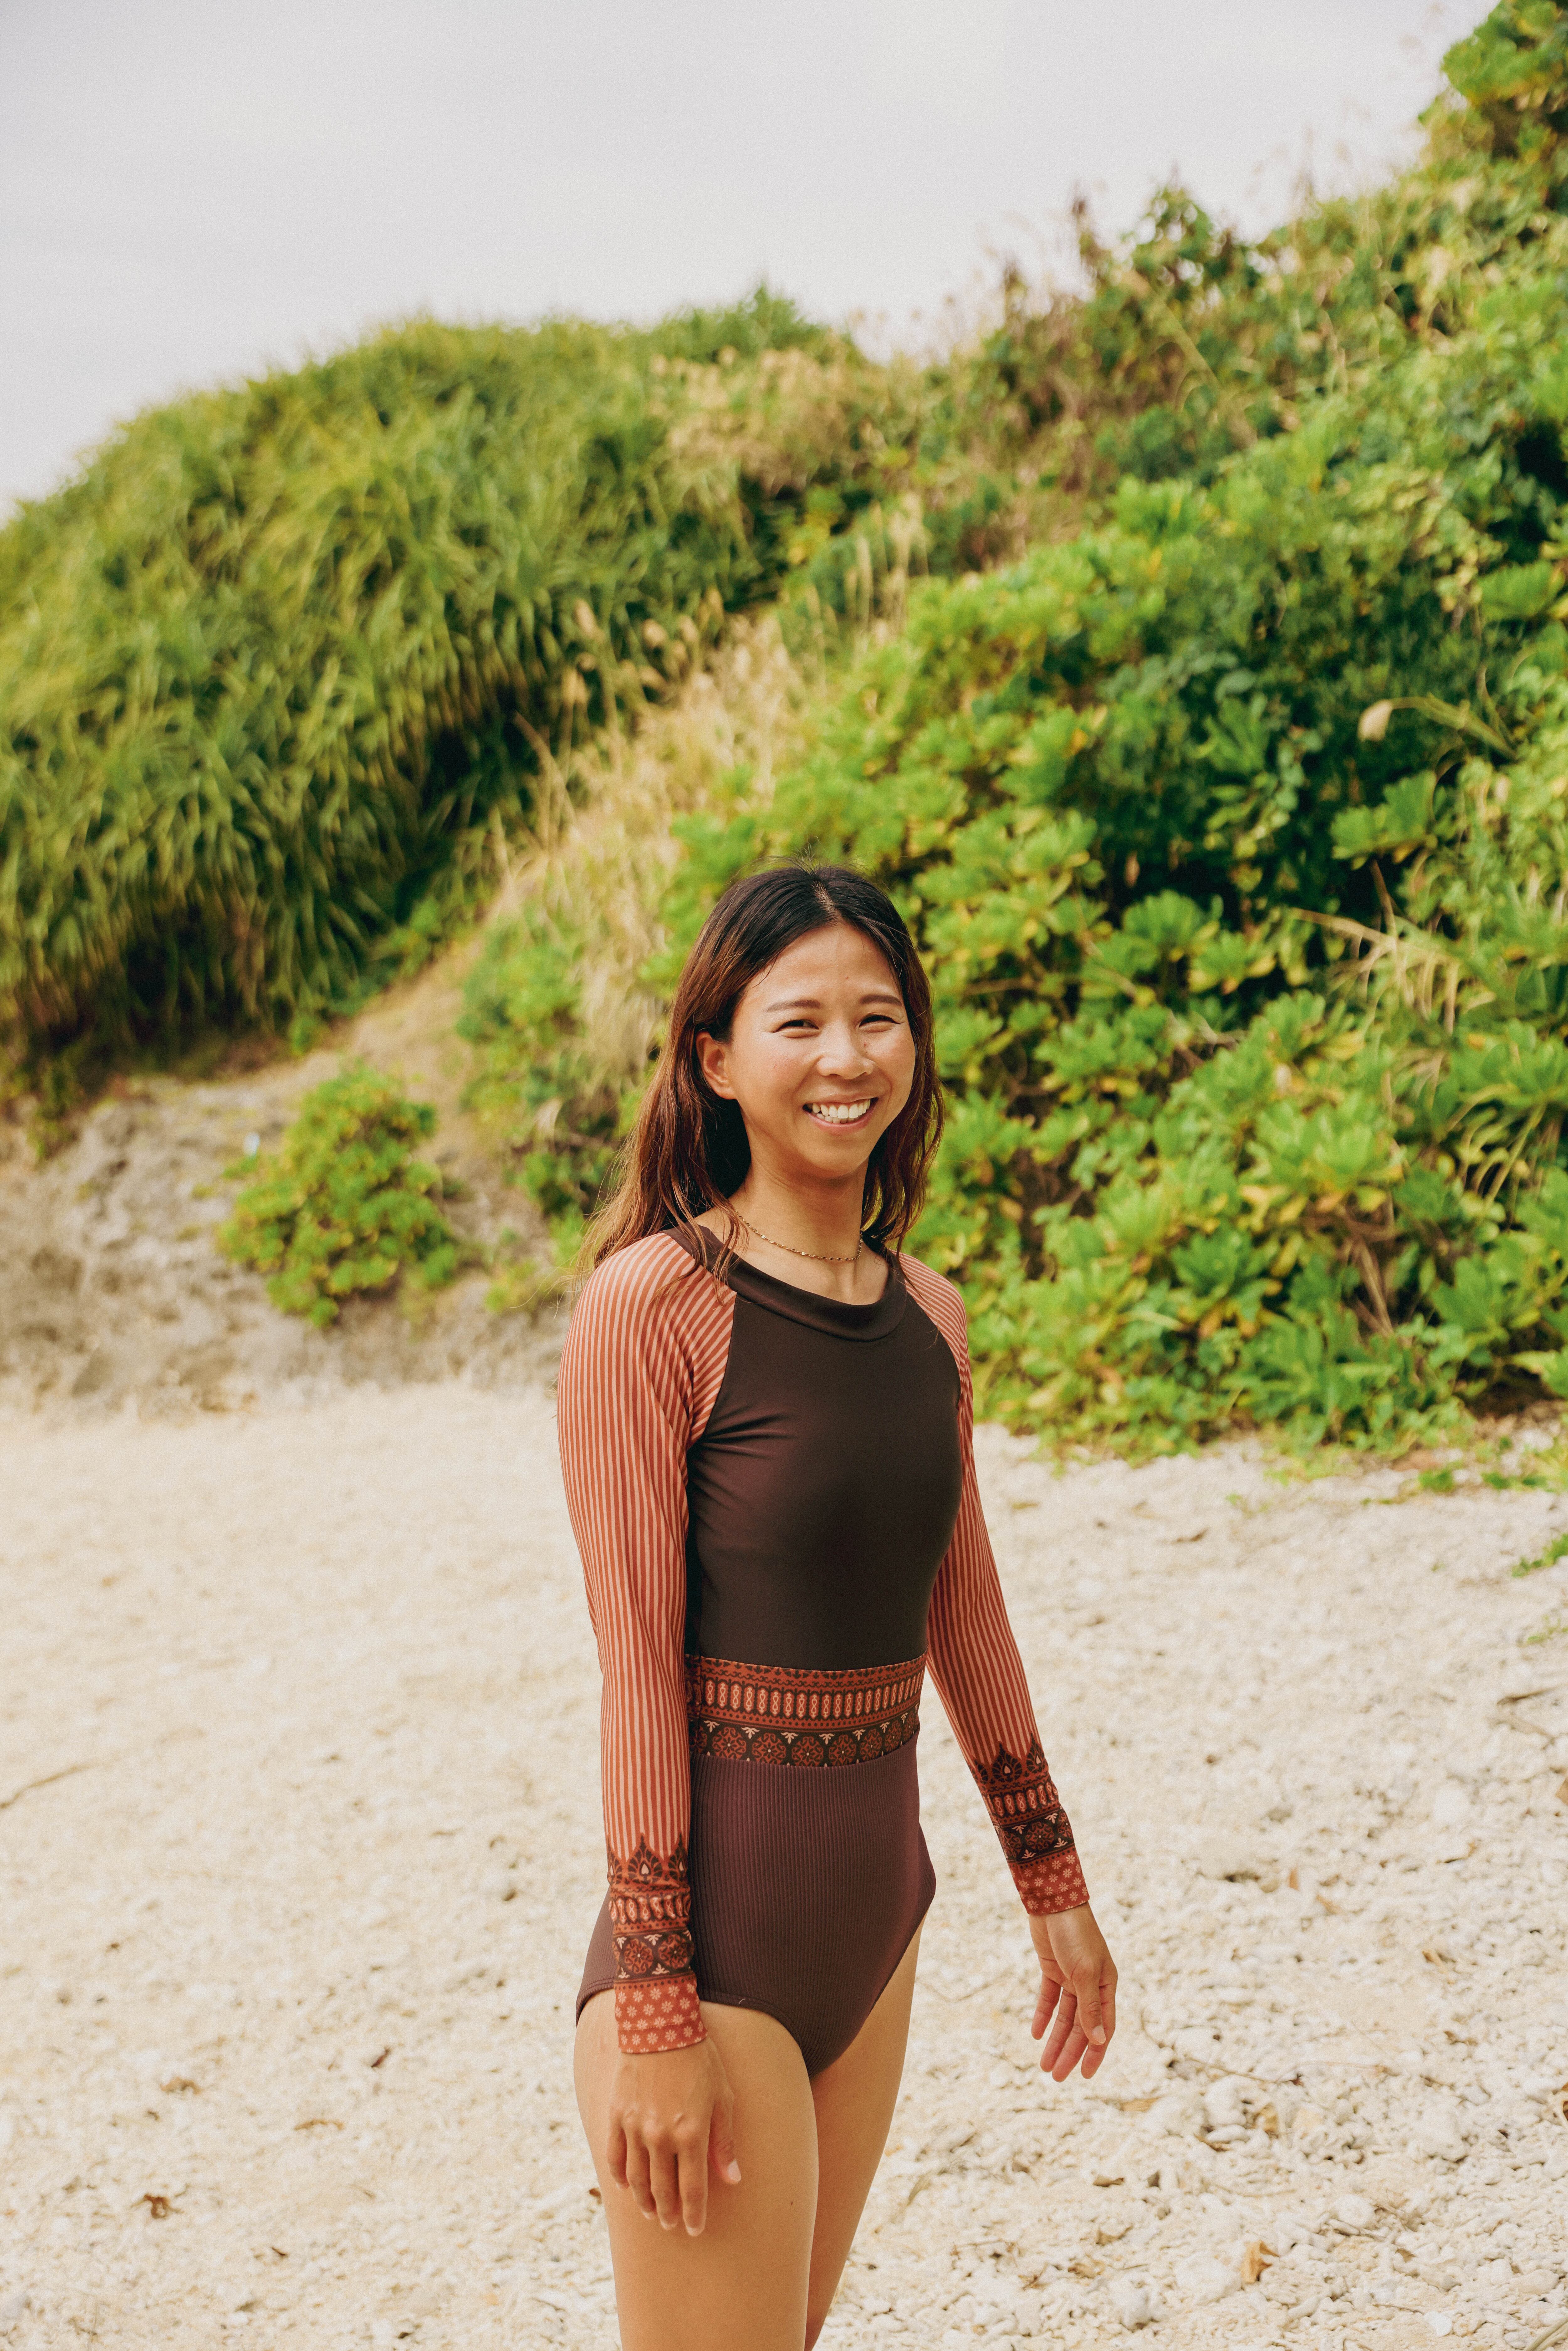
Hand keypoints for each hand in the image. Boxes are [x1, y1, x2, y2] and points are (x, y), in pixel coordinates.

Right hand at [607, 2036, 740, 2236]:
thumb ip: (724, 2141)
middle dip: (668, 2213)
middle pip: (663, 2189)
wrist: (661, 2025)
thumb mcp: (723, 2097)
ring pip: (637, 2178)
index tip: (696, 2230)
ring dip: (644, 2200)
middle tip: (671, 2225)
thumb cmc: (700, 2059)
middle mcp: (661, 2136)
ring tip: (651, 2211)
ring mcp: (635, 2127)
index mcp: (692, 2133)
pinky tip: (626, 2186)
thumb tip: (732, 2179)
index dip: (694, 2214)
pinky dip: (619, 2176)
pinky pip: (614, 2156)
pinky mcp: (617, 2115)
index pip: (692, 2189)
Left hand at [1030, 1904, 1116, 2080]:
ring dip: (1054, 2040)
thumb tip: (1098, 2041)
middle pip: (1081, 2027)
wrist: (1053, 1902)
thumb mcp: (1083, 1973)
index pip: (1103, 2029)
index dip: (1095, 2053)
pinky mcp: (1053, 1970)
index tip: (1085, 2076)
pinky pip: (1049, 1999)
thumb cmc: (1075, 1934)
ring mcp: (1071, 1978)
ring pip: (1064, 2018)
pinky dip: (1043, 2016)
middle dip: (1069, 2053)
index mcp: (1106, 1986)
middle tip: (1055, 2077)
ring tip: (1043, 2064)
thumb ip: (1090, 2008)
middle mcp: (1091, 1985)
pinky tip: (1035, 2033)